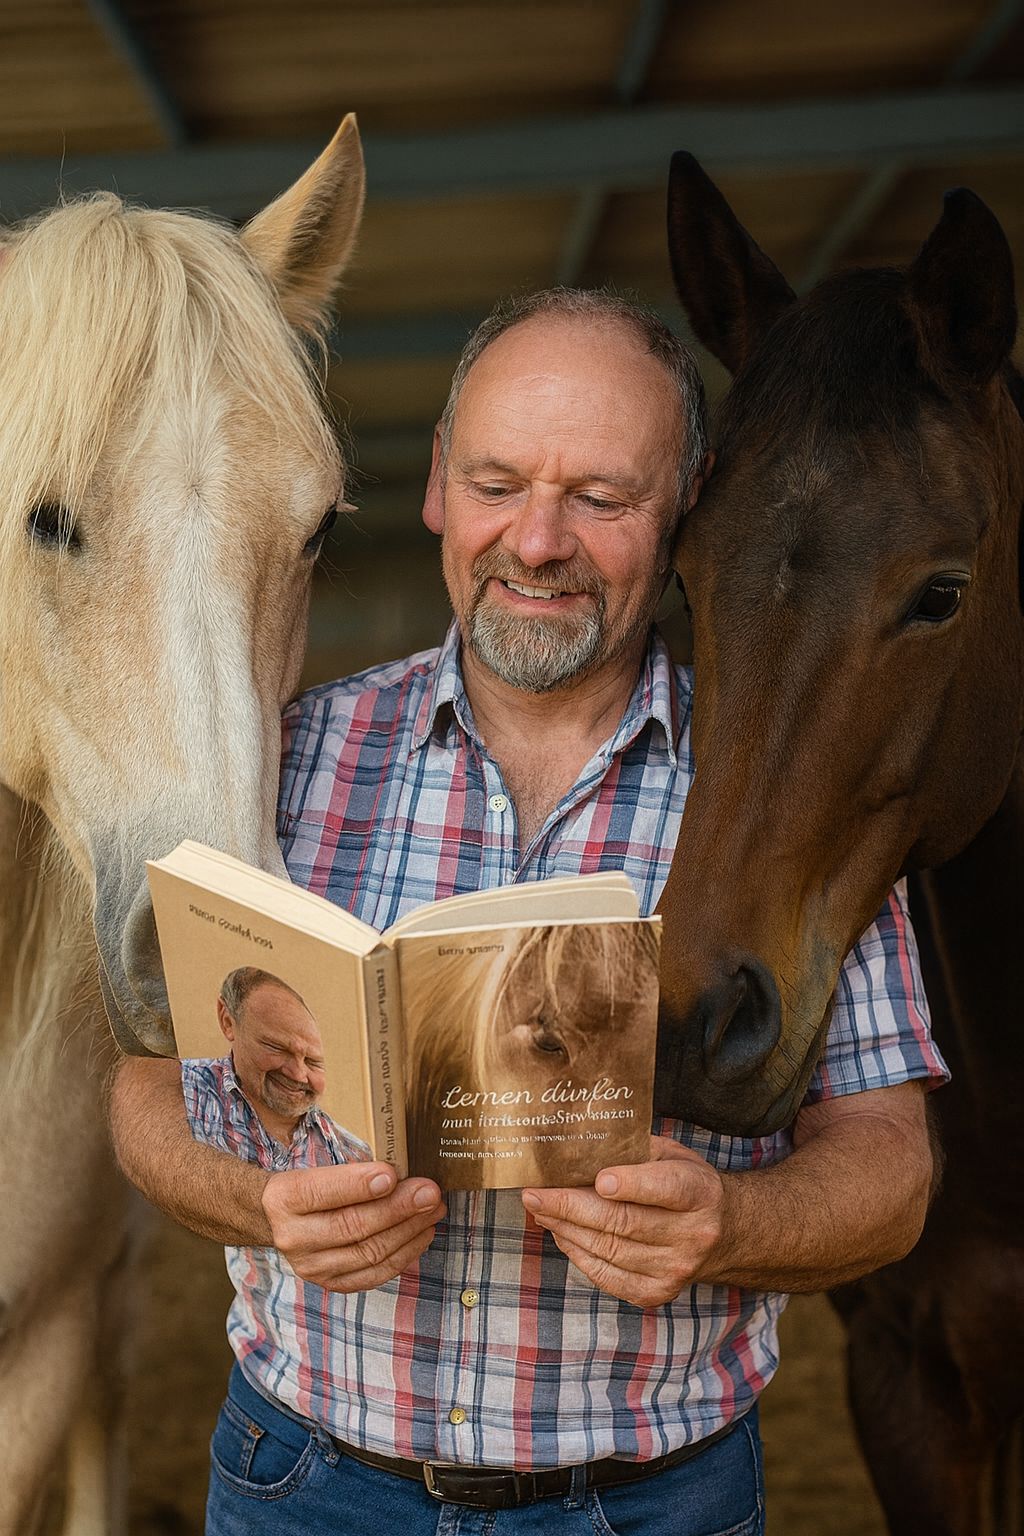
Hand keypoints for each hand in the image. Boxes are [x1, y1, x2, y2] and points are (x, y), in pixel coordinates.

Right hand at [262, 1162, 444, 1292]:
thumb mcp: (317, 1168)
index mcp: (285, 1198)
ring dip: (409, 1231)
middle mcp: (294, 1237)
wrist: (278, 1221)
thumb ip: (352, 1172)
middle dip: (398, 1208)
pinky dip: (404, 1254)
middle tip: (429, 1193)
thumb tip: (401, 1174)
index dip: (360, 1185)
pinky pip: (374, 1274)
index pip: (324, 1192)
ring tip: (433, 1210)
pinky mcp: (330, 1283)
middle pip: (352, 1225)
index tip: (393, 1174)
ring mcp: (312, 1266)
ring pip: (368, 1252)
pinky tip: (422, 1234)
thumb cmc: (309, 1187)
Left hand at [521, 1136, 725, 1306]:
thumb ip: (635, 1151)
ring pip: (608, 1249)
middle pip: (624, 1222)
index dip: (632, 1185)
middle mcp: (691, 1235)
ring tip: (540, 1210)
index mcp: (699, 1193)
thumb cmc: (687, 1184)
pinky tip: (561, 1233)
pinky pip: (606, 1275)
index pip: (665, 1188)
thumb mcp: (673, 1156)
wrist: (725, 1234)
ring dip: (566, 1229)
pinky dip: (578, 1254)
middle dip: (571, 1207)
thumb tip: (580, 1148)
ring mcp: (674, 1269)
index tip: (599, 1180)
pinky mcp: (656, 1292)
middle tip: (535, 1194)